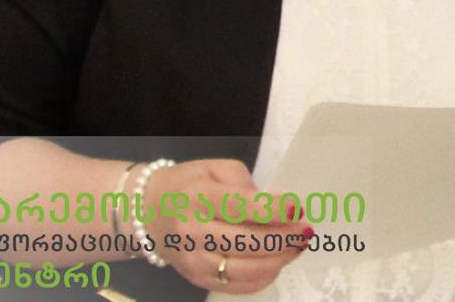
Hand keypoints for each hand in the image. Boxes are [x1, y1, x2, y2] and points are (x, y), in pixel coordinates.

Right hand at [146, 159, 309, 295]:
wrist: (148, 212)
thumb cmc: (188, 186)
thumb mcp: (214, 168)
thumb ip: (243, 181)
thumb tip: (273, 204)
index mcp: (197, 198)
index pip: (239, 207)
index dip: (272, 209)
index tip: (297, 207)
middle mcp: (192, 232)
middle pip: (246, 243)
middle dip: (284, 239)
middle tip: (306, 231)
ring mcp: (193, 260)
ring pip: (244, 269)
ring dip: (278, 260)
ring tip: (297, 246)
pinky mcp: (196, 278)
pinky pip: (236, 286)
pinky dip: (263, 278)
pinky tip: (277, 263)